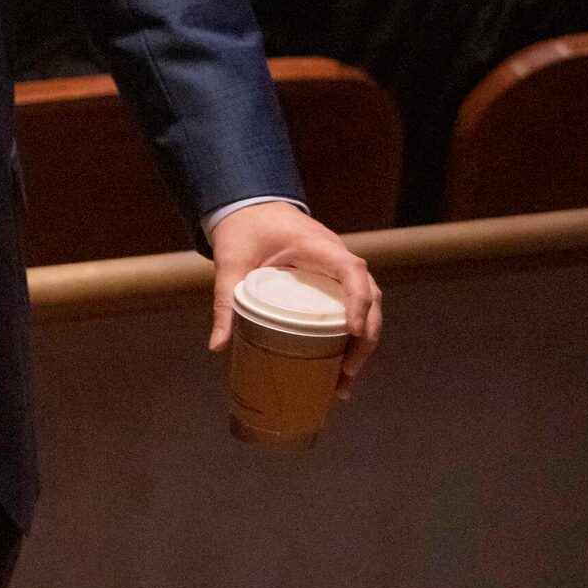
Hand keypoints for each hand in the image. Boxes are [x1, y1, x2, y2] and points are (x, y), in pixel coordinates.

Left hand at [207, 200, 380, 396]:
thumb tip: (217, 347)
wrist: (250, 207)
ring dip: (363, 342)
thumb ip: (225, 302)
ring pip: (368, 305)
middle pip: (370, 297)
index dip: (358, 302)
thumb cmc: (243, 230)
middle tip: (348, 373)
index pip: (352, 272)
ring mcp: (340, 268)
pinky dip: (353, 334)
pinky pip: (353, 305)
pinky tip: (342, 365)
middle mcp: (338, 257)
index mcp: (318, 246)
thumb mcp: (230, 264)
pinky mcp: (334, 279)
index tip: (352, 332)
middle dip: (365, 337)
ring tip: (345, 380)